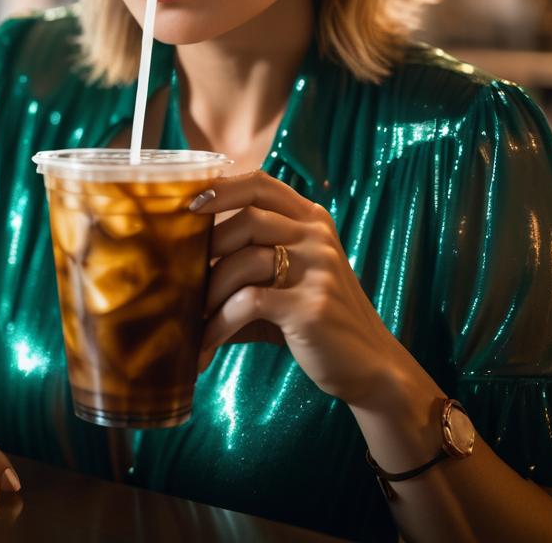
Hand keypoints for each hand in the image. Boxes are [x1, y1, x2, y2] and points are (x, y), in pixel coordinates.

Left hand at [194, 170, 404, 407]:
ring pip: (244, 261)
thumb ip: (246, 265)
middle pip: (247, 220)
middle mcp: (316, 237)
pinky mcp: (310, 306)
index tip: (189, 203)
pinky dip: (218, 324)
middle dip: (209, 249)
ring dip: (209, 292)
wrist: (372, 367)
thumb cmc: (315, 321)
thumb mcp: (287, 281)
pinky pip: (248, 303)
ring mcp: (317, 269)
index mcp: (311, 220)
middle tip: (186, 278)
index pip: (261, 184)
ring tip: (193, 317)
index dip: (222, 188)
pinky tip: (205, 344)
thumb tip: (180, 265)